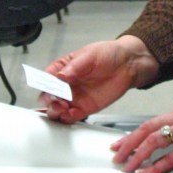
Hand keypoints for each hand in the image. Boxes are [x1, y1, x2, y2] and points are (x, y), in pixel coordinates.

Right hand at [39, 36, 158, 123]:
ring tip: (62, 108)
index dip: (44, 84)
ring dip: (55, 111)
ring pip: (56, 109)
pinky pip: (71, 117)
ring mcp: (74, 97)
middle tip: (56, 100)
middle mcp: (66, 84)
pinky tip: (70, 114)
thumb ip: (74, 67)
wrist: (128, 64)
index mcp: (63, 68)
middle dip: (48, 100)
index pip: (46, 78)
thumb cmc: (108, 54)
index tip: (48, 88)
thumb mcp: (89, 55)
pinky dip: (67, 118)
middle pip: (48, 96)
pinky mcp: (85, 108)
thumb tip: (61, 75)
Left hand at [110, 108, 172, 172]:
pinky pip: (171, 158)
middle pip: (147, 129)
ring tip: (128, 166)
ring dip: (138, 156)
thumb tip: (160, 144)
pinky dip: (156, 167)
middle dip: (129, 143)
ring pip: (156, 142)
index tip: (119, 144)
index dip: (132, 134)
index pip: (149, 123)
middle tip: (116, 155)